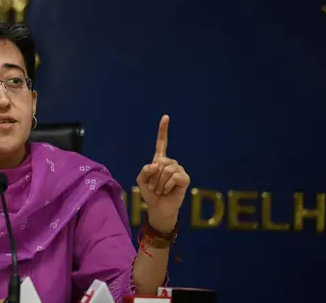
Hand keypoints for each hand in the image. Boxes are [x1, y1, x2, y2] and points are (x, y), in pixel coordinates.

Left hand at [136, 115, 189, 232]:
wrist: (158, 208)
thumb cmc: (150, 194)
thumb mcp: (141, 182)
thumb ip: (144, 171)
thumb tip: (157, 164)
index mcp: (159, 160)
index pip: (162, 142)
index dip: (163, 130)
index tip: (166, 117)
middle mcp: (170, 162)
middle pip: (160, 162)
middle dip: (153, 177)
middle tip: (154, 187)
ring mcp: (179, 169)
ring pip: (166, 170)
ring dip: (159, 183)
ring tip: (160, 190)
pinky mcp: (185, 178)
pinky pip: (174, 177)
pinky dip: (167, 186)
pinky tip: (168, 191)